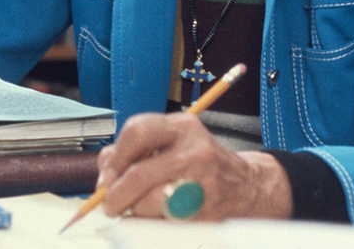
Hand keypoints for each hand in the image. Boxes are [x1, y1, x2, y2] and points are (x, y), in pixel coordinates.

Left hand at [96, 112, 292, 220]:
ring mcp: (203, 185)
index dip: (115, 156)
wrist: (248, 188)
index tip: (108, 174)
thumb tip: (105, 174)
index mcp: (183, 127)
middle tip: (109, 203)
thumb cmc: (200, 164)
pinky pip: (162, 225)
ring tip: (138, 209)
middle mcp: (195, 152)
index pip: (137, 132)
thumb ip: (136, 151)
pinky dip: (150, 225)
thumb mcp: (174, 142)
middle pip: (139, 175)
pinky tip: (156, 219)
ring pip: (148, 204)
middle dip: (115, 195)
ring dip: (134, 212)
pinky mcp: (206, 215)